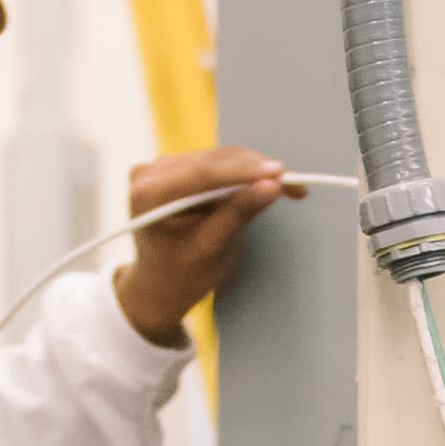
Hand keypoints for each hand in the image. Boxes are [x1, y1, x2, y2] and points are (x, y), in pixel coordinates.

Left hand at [112, 147, 289, 340]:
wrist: (158, 285)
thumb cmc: (181, 276)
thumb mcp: (212, 249)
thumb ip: (238, 214)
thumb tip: (273, 186)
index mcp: (149, 194)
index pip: (203, 174)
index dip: (245, 171)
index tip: (281, 173)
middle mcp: (149, 173)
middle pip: (212, 162)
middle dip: (255, 171)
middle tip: (295, 184)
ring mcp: (160, 167)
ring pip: (217, 160)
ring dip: (252, 172)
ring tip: (287, 186)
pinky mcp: (174, 168)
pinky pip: (214, 164)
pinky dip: (241, 174)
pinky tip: (265, 183)